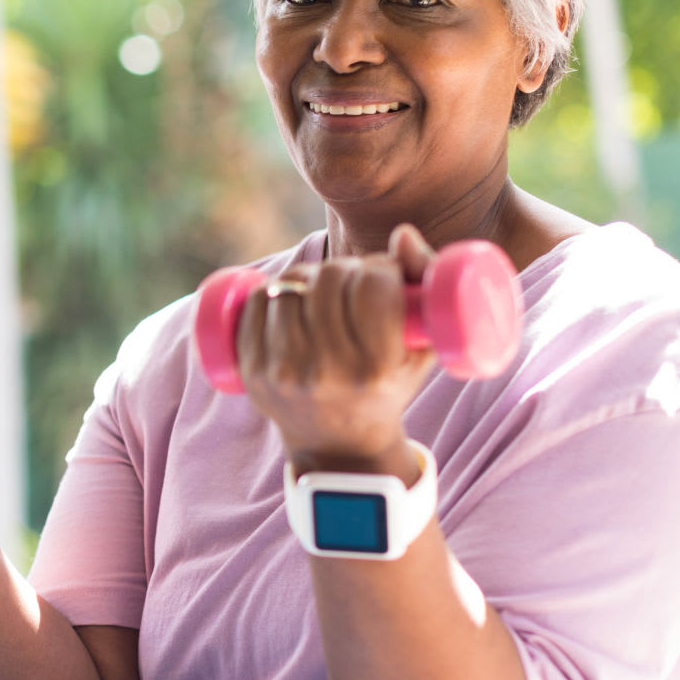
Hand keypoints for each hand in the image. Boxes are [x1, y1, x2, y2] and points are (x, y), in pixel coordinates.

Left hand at [235, 223, 435, 473]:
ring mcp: (284, 373)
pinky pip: (256, 303)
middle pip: (328, 280)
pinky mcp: (252, 371)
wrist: (338, 446)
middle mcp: (327, 374)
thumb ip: (427, 282)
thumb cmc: (390, 384)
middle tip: (352, 283)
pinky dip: (272, 289)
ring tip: (323, 291)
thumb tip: (402, 233)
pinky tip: (290, 298)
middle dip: (345, 269)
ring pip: (290, 286)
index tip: (384, 278)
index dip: (381, 270)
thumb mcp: (423, 347)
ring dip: (309, 277)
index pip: (373, 287)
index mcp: (376, 371)